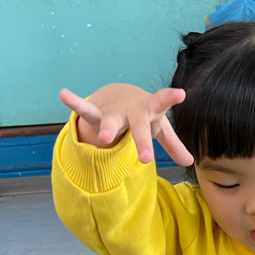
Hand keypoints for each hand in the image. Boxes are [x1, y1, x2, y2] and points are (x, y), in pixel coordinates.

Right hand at [59, 85, 193, 166]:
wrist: (121, 96)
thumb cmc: (146, 115)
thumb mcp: (160, 128)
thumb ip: (173, 144)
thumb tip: (190, 161)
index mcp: (150, 110)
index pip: (161, 104)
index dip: (170, 98)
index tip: (180, 93)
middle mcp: (132, 109)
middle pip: (138, 125)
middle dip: (142, 140)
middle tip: (146, 159)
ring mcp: (114, 112)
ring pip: (111, 120)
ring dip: (108, 128)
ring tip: (104, 136)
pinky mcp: (97, 114)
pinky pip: (85, 109)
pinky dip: (75, 103)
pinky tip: (64, 94)